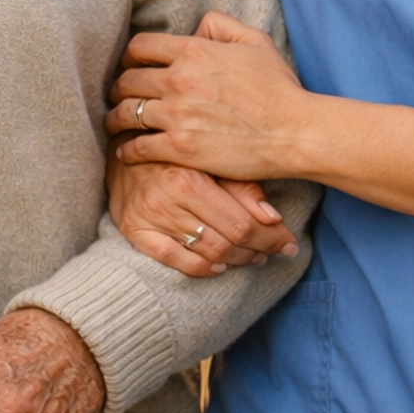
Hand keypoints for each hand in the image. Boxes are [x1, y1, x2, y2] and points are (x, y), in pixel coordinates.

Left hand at [106, 12, 307, 182]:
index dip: (130, 57)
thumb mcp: (254, 40)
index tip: (130, 67)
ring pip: (125, 113)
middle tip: (117, 96)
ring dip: (115, 118)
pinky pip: (137, 147)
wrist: (294, 132)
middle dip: (118, 88)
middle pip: (126, 80)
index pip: (139, 47)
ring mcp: (177, 116)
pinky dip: (127, 149)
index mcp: (193, 51)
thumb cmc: (278, 87)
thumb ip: (219, 24)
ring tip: (116, 123)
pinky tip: (127, 151)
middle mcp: (178, 80)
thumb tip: (194, 28)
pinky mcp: (180, 149)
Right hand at [108, 158, 297, 277]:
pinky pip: (173, 261)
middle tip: (277, 250)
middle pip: (227, 241)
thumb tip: (272, 218)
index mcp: (189, 178)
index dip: (271, 237)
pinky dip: (201, 268)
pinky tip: (218, 266)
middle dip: (259, 249)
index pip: (241, 222)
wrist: (123, 144)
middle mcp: (167, 201)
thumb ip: (241, 186)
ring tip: (254, 255)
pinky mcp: (133, 231)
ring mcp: (148, 219)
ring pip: (206, 253)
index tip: (290, 242)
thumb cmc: (177, 149)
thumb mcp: (211, 157)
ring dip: (237, 259)